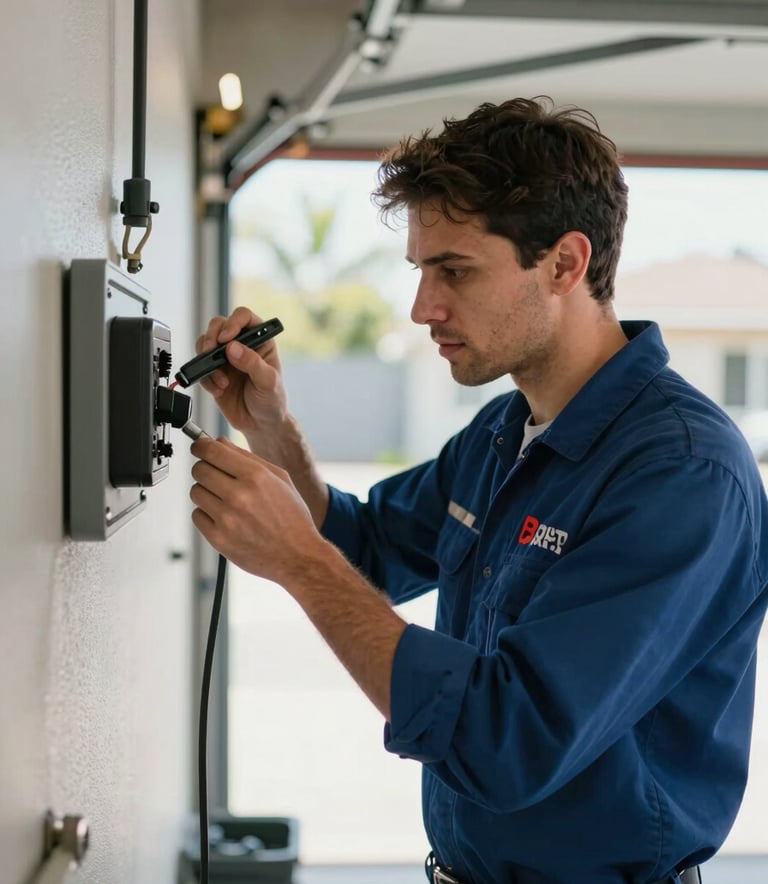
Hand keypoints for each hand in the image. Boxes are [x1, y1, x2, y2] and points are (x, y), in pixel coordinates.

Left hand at [190, 436, 326, 583]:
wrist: (297, 556)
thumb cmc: (291, 517)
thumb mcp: (280, 479)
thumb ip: (248, 457)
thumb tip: (219, 442)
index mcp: (256, 476)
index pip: (211, 451)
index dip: (200, 446)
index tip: (199, 448)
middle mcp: (239, 496)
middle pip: (199, 469)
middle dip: (205, 469)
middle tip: (216, 476)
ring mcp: (227, 519)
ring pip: (195, 492)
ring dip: (206, 492)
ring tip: (226, 500)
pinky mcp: (218, 538)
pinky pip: (197, 515)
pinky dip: (207, 514)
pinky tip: (225, 517)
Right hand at [196, 307, 287, 435]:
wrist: (261, 424)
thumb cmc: (272, 400)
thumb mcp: (268, 382)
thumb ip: (252, 363)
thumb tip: (232, 348)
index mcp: (260, 341)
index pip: (244, 317)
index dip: (233, 323)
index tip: (226, 339)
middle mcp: (241, 345)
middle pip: (218, 325)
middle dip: (212, 337)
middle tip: (211, 352)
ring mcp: (225, 358)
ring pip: (205, 343)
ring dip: (206, 359)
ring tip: (220, 378)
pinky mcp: (213, 373)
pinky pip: (200, 368)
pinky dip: (205, 378)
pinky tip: (219, 389)